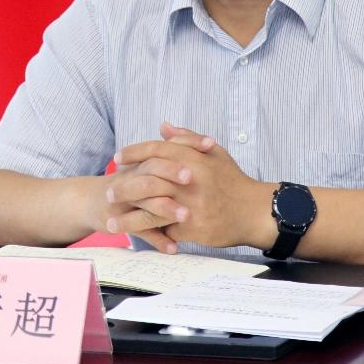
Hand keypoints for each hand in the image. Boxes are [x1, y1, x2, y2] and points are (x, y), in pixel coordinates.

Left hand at [110, 124, 267, 249]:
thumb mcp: (214, 153)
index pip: (157, 150)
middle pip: (147, 181)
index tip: (117, 158)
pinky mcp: (193, 228)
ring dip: (128, 218)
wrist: (254, 211)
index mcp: (194, 159)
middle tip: (108, 192)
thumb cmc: (233, 180)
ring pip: (151, 211)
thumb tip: (163, 127)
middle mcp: (191, 181)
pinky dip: (152, 233)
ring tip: (111, 222)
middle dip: (124, 188)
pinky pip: (166, 231)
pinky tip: (135, 236)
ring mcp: (191, 206)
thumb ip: (187, 139)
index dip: (134, 153)